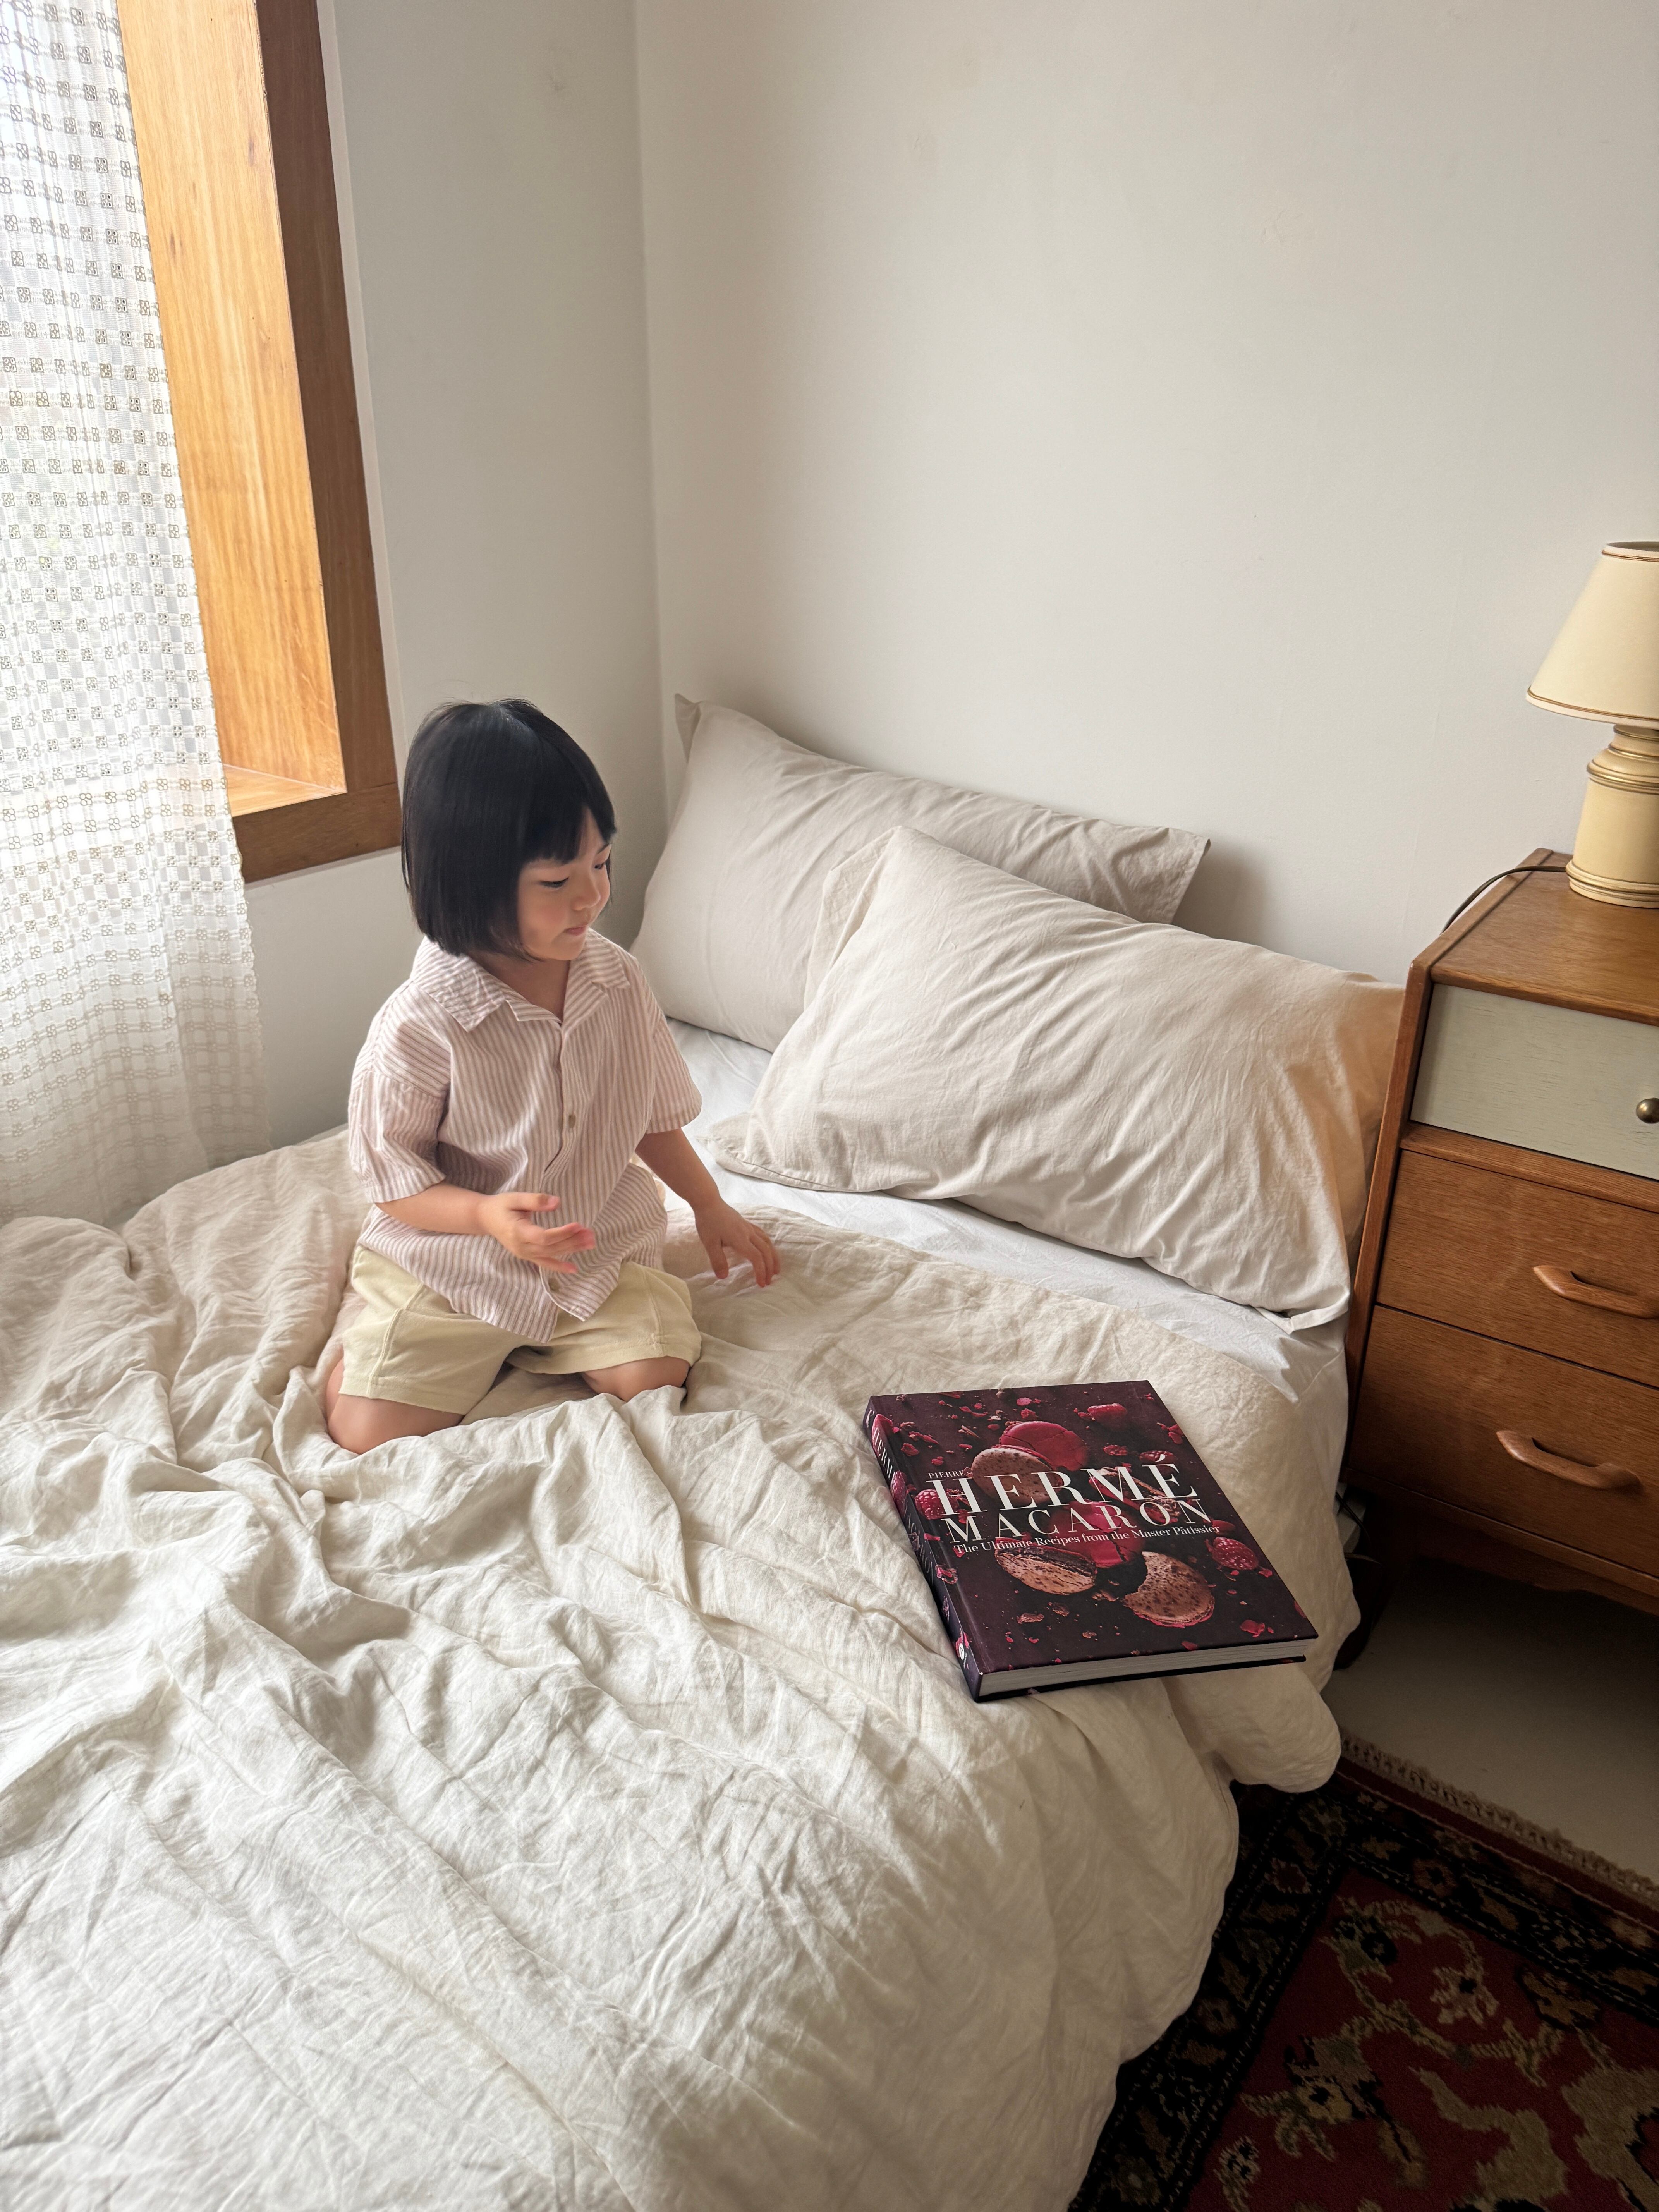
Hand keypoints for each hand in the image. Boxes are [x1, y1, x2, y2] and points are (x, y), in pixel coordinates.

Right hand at [477, 1191, 596, 1273]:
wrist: (485, 1218)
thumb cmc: (501, 1206)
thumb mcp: (515, 1198)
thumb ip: (535, 1200)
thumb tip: (557, 1202)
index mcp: (517, 1232)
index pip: (544, 1237)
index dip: (562, 1233)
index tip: (579, 1225)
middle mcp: (521, 1247)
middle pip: (551, 1247)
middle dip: (572, 1241)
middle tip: (591, 1235)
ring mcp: (524, 1254)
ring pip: (550, 1255)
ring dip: (571, 1250)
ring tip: (590, 1243)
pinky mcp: (526, 1256)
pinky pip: (544, 1263)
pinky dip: (559, 1267)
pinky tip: (573, 1268)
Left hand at [694, 1201, 779, 1285]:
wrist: (708, 1202)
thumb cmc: (708, 1222)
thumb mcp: (709, 1243)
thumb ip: (717, 1260)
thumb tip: (723, 1277)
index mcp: (740, 1239)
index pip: (756, 1258)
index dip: (761, 1271)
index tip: (761, 1284)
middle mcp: (748, 1233)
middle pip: (766, 1251)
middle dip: (770, 1267)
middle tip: (770, 1281)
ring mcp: (749, 1227)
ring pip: (767, 1242)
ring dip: (773, 1257)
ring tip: (776, 1268)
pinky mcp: (747, 1224)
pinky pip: (763, 1235)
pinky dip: (768, 1246)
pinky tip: (767, 1250)